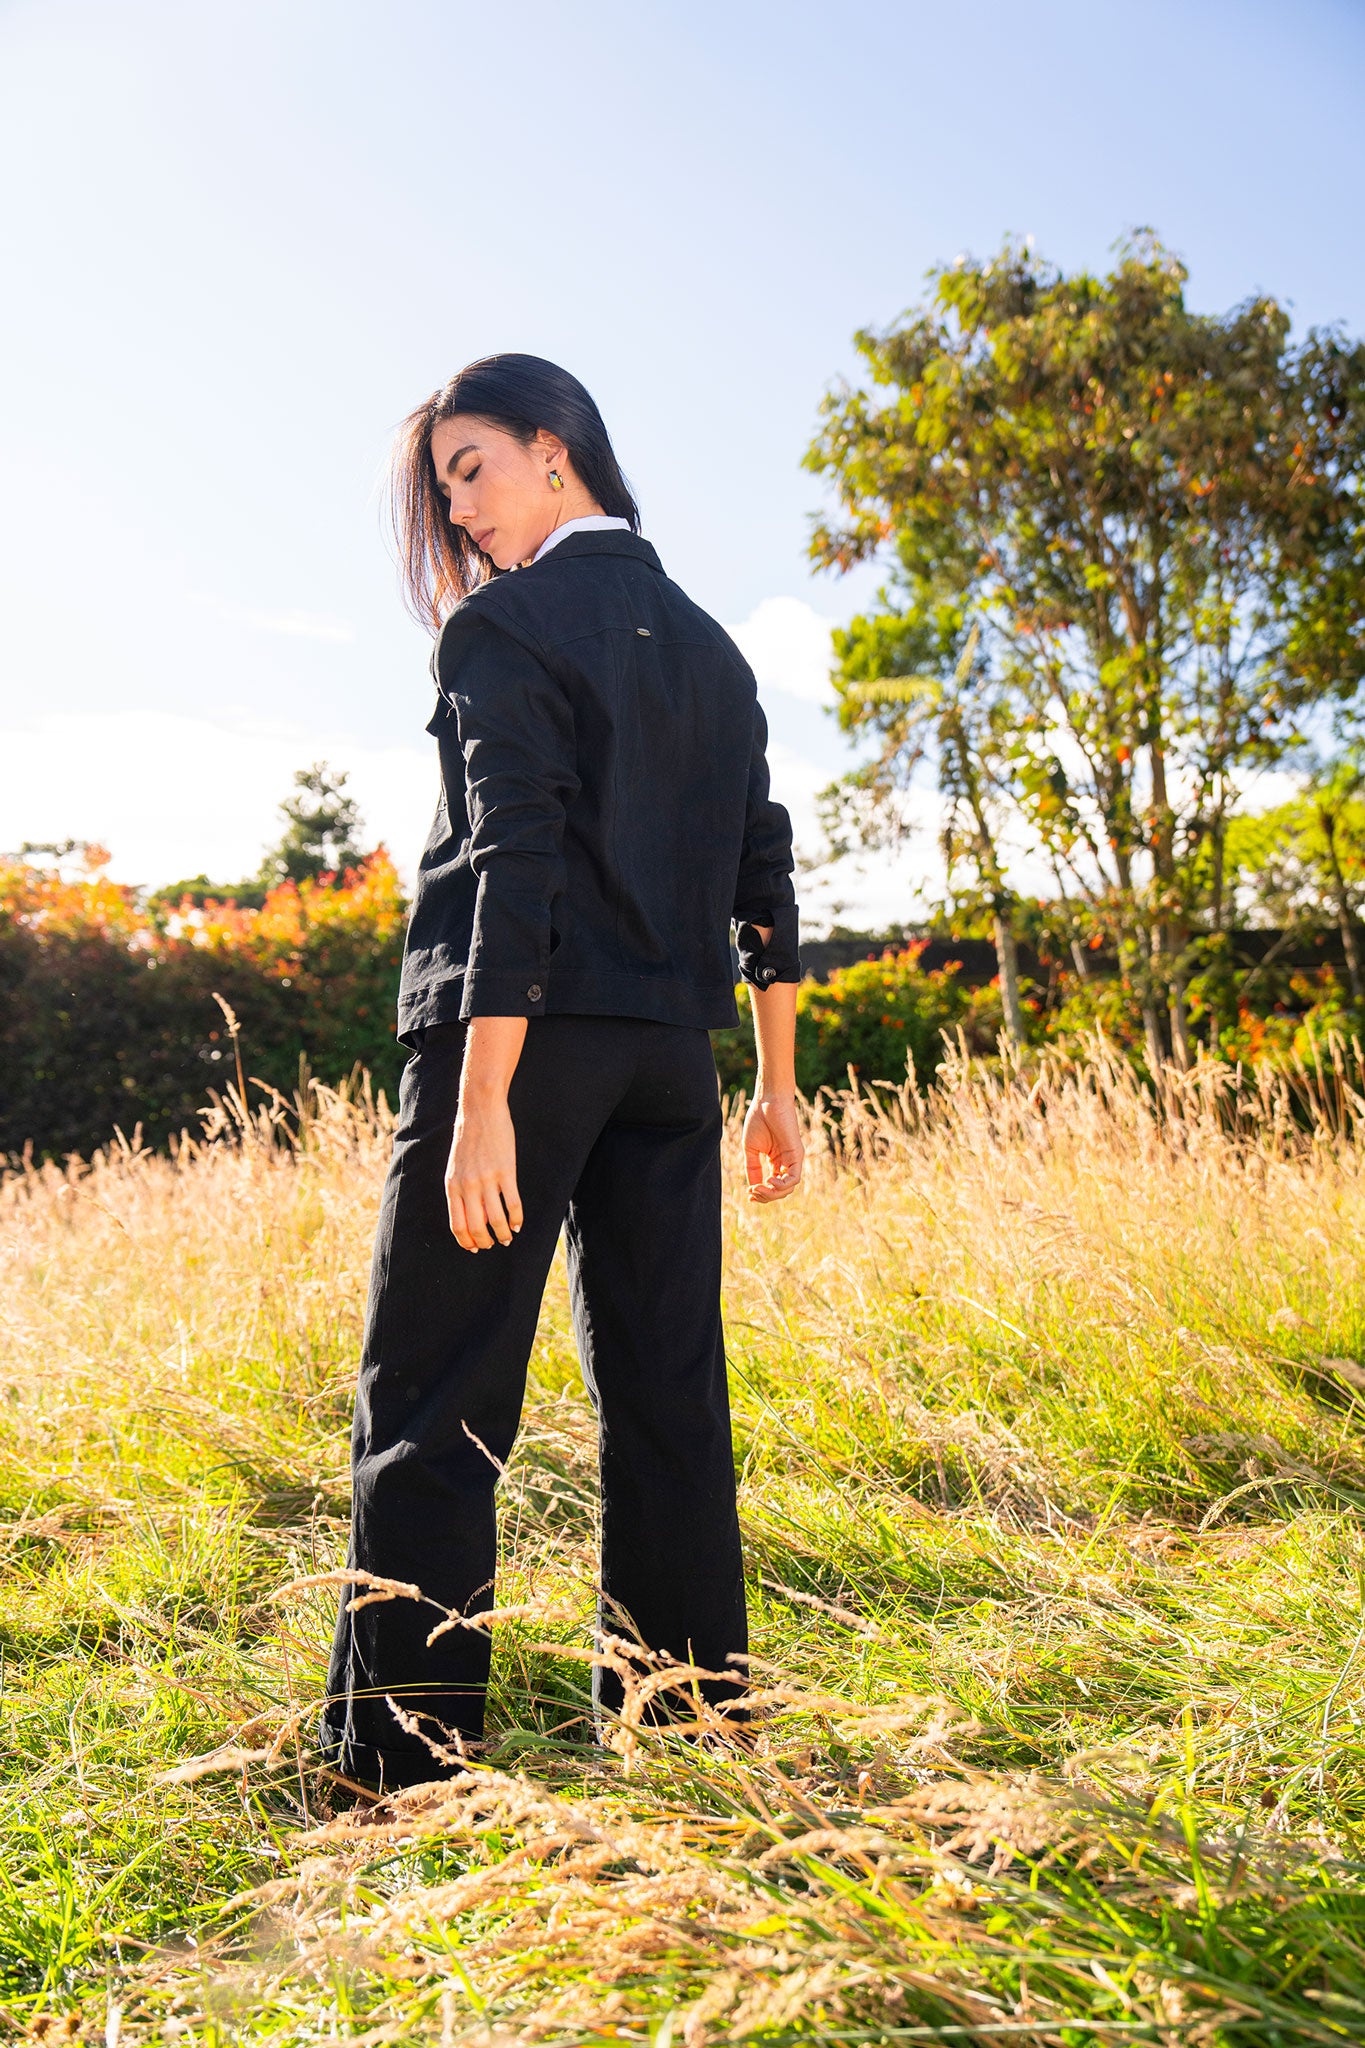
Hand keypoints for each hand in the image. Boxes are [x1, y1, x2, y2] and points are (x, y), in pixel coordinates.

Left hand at [445, 1093, 522, 1250]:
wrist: (480, 1111)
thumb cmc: (468, 1139)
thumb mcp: (456, 1166)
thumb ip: (460, 1190)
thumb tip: (471, 1216)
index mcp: (452, 1186)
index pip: (457, 1224)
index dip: (466, 1241)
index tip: (475, 1248)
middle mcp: (467, 1186)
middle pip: (476, 1227)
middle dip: (486, 1241)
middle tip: (494, 1244)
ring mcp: (487, 1179)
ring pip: (496, 1219)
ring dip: (504, 1234)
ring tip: (508, 1237)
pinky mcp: (506, 1171)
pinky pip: (513, 1203)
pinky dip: (517, 1218)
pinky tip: (519, 1224)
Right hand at [743, 1092, 802, 1202]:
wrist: (767, 1102)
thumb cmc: (759, 1120)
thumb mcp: (751, 1150)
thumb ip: (753, 1169)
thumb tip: (753, 1188)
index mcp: (775, 1162)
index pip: (772, 1187)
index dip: (761, 1194)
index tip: (748, 1193)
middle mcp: (786, 1163)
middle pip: (780, 1191)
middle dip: (765, 1196)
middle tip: (753, 1192)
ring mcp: (793, 1159)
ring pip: (788, 1188)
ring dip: (772, 1193)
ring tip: (760, 1187)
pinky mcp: (797, 1155)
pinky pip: (794, 1178)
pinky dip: (782, 1185)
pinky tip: (769, 1180)